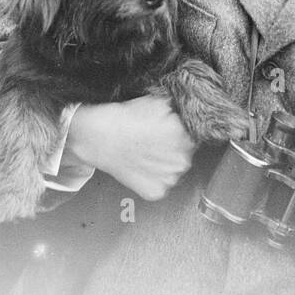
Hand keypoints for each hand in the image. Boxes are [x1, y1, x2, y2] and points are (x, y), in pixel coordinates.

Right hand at [65, 96, 196, 200]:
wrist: (98, 137)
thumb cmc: (126, 118)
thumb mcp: (159, 102)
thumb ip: (180, 110)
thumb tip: (192, 111)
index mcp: (187, 136)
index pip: (196, 134)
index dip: (182, 131)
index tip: (168, 130)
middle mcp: (183, 160)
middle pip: (186, 153)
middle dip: (174, 147)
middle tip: (155, 140)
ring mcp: (170, 179)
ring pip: (174, 169)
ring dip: (165, 163)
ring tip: (146, 153)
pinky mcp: (157, 192)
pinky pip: (162, 183)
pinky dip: (153, 176)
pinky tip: (141, 165)